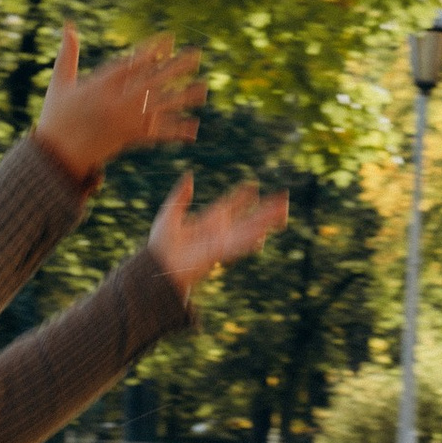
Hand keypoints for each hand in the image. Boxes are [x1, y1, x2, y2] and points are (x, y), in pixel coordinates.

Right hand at [37, 27, 206, 178]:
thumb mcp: (59, 84)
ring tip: (204, 88)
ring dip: (183, 97)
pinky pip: (156, 134)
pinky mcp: (129, 139)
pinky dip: (175, 131)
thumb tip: (68, 24)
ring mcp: (125, 122)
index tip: (169, 39)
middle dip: (175, 68)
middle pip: (152, 82)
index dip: (151, 51)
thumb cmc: (55, 117)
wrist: (56, 156)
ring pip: (160, 107)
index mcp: (99, 87)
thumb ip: (68, 54)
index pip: (130, 64)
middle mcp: (116, 104)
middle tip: (197, 55)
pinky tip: (194, 128)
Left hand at [150, 174, 288, 297]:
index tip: (253, 186)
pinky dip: (251, 239)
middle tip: (283, 199)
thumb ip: (180, 195)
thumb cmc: (160, 243)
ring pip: (250, 229)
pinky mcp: (218, 251)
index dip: (242, 196)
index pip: (230, 205)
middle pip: (248, 217)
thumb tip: (190, 176)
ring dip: (267, 222)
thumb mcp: (170, 213)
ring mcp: (221, 241)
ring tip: (284, 213)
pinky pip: (239, 243)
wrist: (157, 266)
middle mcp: (220, 230)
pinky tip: (264, 234)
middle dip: (265, 209)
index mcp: (208, 219)